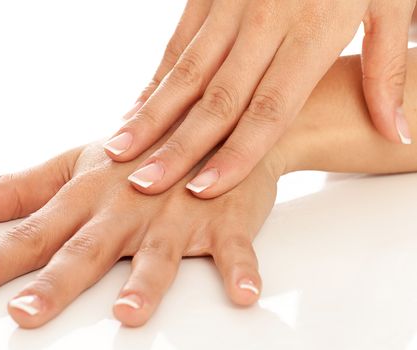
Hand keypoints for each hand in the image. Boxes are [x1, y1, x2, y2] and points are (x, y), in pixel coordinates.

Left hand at [0, 139, 283, 327]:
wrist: (208, 122)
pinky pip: (234, 247)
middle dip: (56, 283)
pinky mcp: (222, 219)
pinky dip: (241, 268)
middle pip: (85, 250)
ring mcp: (174, 214)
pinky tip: (242, 293)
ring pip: (159, 252)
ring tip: (129, 312)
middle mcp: (125, 208)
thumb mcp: (69, 169)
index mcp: (85, 197)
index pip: (32, 234)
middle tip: (25, 312)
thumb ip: (12, 192)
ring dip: (146, 281)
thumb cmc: (133, 153)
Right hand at [105, 0, 414, 198]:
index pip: (269, 109)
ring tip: (120, 150)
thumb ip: (385, 70)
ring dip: (151, 115)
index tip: (204, 190)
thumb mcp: (391, 2)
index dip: (236, 154)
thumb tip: (394, 133)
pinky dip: (155, 80)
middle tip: (144, 183)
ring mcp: (230, 7)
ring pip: (184, 73)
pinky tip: (135, 108)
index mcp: (313, 32)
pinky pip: (177, 44)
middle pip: (215, 98)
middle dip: (177, 146)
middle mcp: (265, 23)